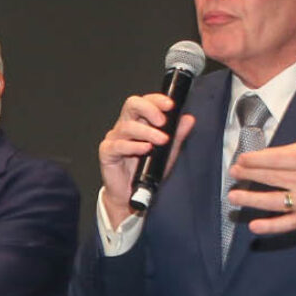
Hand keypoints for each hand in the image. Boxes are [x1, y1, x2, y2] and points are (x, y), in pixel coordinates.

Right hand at [98, 92, 196, 225]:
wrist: (132, 195)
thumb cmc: (148, 171)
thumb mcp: (168, 152)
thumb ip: (177, 135)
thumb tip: (188, 119)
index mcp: (140, 121)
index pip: (146, 101)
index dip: (157, 100)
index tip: (170, 105)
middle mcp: (126, 126)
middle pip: (132, 104)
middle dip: (149, 109)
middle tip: (162, 121)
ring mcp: (115, 138)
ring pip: (127, 126)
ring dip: (147, 132)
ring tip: (161, 141)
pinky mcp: (107, 152)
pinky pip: (118, 145)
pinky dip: (133, 146)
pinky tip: (145, 149)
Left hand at [226, 142, 295, 233]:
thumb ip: (288, 155)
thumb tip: (256, 158)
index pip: (281, 159)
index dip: (258, 160)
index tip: (242, 159)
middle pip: (276, 178)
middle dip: (251, 175)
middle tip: (234, 172)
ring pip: (276, 201)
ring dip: (252, 199)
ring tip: (233, 196)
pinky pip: (287, 224)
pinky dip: (270, 226)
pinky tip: (254, 226)